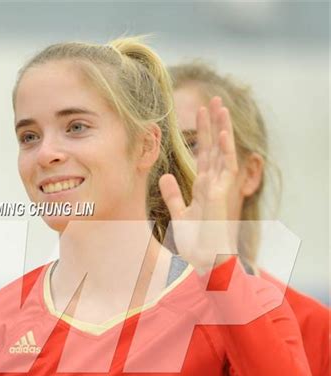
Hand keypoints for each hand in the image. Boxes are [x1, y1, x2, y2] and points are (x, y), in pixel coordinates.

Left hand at [160, 96, 238, 270]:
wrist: (204, 260)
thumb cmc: (195, 243)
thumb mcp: (180, 214)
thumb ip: (173, 195)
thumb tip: (165, 175)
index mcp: (203, 187)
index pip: (203, 154)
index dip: (202, 134)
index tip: (200, 113)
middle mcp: (213, 184)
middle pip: (214, 148)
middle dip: (213, 125)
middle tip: (213, 100)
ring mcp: (219, 188)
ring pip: (223, 152)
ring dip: (222, 129)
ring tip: (220, 106)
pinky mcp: (221, 195)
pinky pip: (226, 168)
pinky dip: (225, 150)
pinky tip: (223, 132)